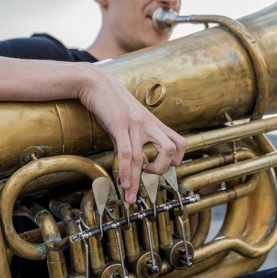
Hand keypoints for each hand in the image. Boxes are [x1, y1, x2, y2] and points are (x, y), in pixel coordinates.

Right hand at [79, 65, 186, 203]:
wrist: (97, 83)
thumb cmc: (113, 103)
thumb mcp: (129, 121)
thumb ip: (132, 140)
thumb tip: (128, 161)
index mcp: (155, 124)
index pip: (180, 142)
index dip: (176, 160)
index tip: (160, 169)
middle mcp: (149, 124)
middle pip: (172, 148)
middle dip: (164, 168)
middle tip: (150, 175)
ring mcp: (135, 124)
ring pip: (143, 156)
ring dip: (137, 179)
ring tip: (131, 194)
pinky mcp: (119, 124)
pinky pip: (125, 152)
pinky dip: (124, 171)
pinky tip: (123, 183)